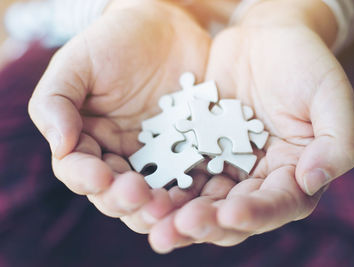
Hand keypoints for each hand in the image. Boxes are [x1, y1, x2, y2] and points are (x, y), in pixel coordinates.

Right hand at [28, 0, 210, 228]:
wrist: (165, 28)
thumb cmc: (113, 43)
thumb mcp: (76, 65)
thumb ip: (56, 103)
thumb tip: (60, 147)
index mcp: (89, 142)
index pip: (79, 172)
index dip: (87, 178)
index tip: (100, 177)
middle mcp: (122, 157)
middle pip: (117, 194)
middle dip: (126, 200)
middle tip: (140, 196)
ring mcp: (158, 158)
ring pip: (155, 195)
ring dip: (160, 206)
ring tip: (168, 205)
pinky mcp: (190, 152)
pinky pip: (193, 176)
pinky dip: (194, 189)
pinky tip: (199, 192)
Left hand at [147, 0, 353, 251]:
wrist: (265, 38)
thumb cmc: (304, 63)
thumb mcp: (330, 96)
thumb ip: (337, 141)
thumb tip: (315, 179)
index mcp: (293, 174)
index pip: (277, 205)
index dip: (256, 213)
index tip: (232, 212)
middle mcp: (257, 179)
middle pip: (231, 213)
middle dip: (206, 224)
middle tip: (176, 230)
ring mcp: (225, 166)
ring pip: (200, 200)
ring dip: (175, 213)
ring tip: (151, 218)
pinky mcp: (198, 150)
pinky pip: (178, 171)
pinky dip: (161, 182)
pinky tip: (139, 187)